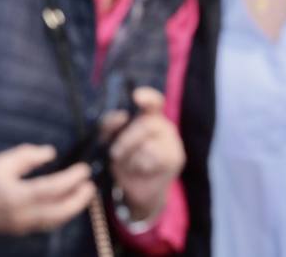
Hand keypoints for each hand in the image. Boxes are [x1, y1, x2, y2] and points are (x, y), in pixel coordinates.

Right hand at [0, 145, 95, 234]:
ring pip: (56, 222)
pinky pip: (47, 224)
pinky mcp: (19, 230)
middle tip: (90, 185)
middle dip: (80, 200)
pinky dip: (59, 215)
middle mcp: (23, 215)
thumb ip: (28, 156)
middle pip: (61, 212)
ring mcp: (22, 226)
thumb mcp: (2, 161)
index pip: (54, 188)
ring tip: (82, 195)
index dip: (72, 179)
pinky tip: (63, 204)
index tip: (83, 169)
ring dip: (72, 209)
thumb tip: (51, 153)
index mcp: (18, 196)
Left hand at [109, 87, 184, 222]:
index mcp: (147, 115)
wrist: (134, 188)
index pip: (152, 101)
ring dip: (132, 157)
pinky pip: (155, 158)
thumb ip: (110, 124)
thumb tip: (120, 116)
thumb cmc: (122, 158)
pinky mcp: (176, 157)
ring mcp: (172, 140)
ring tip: (130, 164)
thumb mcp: (110, 139)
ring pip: (149, 144)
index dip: (146, 97)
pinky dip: (142, 165)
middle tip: (115, 153)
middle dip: (125, 141)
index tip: (136, 97)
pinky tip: (141, 169)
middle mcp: (162, 124)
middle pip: (145, 125)